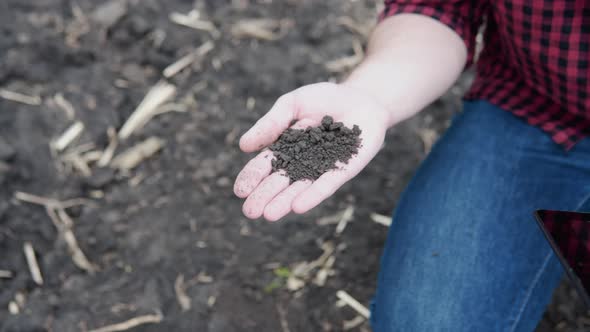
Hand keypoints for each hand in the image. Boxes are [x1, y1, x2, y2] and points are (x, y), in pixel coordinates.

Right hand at [234, 82, 389, 220]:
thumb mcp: (292, 104)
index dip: (251, 178)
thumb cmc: (325, 99)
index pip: (264, 166)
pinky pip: (327, 184)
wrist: (363, 97)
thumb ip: (271, 123)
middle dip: (264, 197)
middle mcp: (301, 163)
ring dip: (284, 202)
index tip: (239, 191)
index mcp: (285, 148)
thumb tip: (243, 146)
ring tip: (269, 215)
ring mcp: (322, 169)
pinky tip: (299, 206)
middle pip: (280, 182)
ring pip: (300, 188)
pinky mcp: (343, 170)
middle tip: (250, 212)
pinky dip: (313, 195)